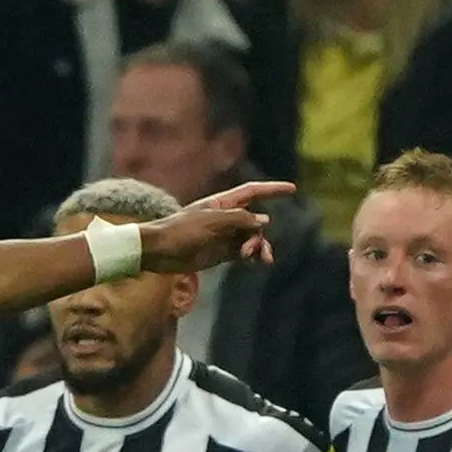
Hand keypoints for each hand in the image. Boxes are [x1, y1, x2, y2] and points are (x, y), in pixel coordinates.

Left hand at [138, 180, 295, 275]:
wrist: (159, 252)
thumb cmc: (181, 231)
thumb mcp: (212, 222)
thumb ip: (239, 219)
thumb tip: (264, 221)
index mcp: (223, 203)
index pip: (252, 192)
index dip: (272, 189)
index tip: (293, 189)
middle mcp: (226, 218)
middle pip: (256, 221)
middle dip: (260, 234)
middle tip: (251, 250)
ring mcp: (225, 236)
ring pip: (252, 238)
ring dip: (258, 247)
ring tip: (258, 259)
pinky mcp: (222, 253)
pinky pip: (244, 253)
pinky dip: (253, 256)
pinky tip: (257, 262)